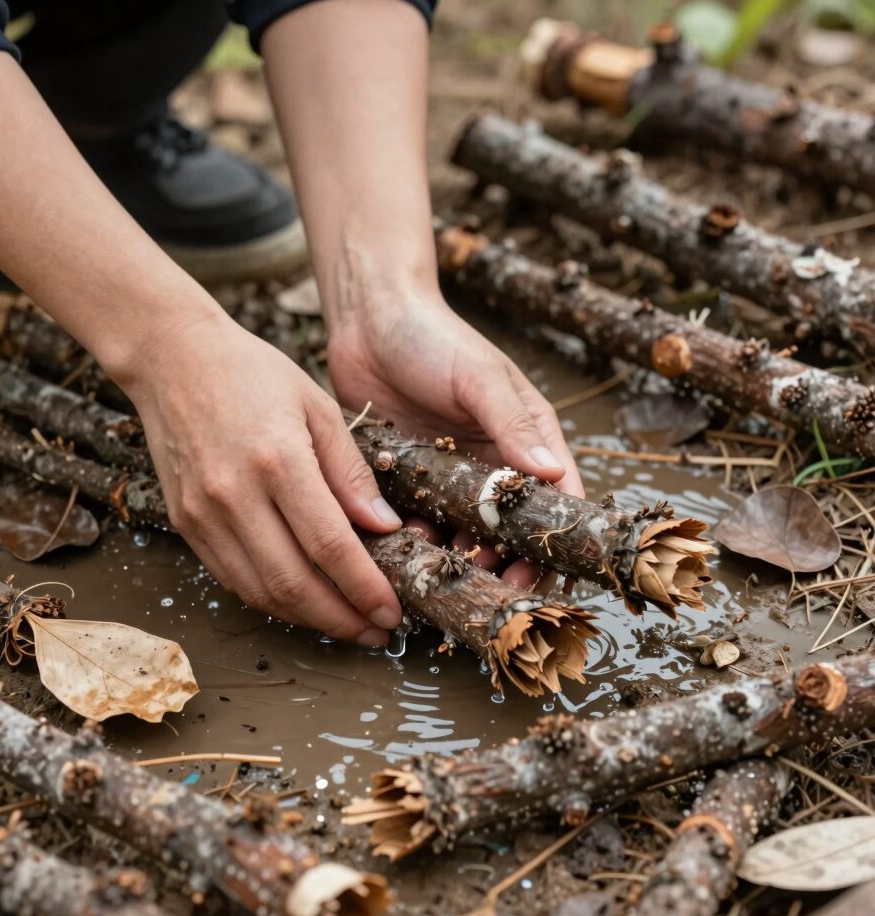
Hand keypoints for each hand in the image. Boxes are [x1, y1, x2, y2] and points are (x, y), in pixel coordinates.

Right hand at [121, 311, 404, 644]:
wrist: (171, 358)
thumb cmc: (252, 373)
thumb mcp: (318, 407)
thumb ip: (351, 473)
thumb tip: (384, 527)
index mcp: (277, 460)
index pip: (329, 545)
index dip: (364, 588)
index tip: (391, 611)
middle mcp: (234, 495)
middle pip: (294, 583)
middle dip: (342, 619)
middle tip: (376, 631)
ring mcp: (203, 514)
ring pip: (261, 592)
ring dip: (308, 619)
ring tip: (346, 624)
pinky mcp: (184, 523)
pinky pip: (233, 579)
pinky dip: (271, 600)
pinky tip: (303, 601)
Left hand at [327, 291, 582, 586]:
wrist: (368, 320)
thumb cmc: (433, 337)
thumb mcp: (478, 376)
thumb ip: (512, 422)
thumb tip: (553, 472)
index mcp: (525, 439)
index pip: (554, 501)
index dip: (549, 544)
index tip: (535, 581)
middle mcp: (491, 463)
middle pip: (508, 531)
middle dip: (499, 563)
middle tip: (479, 588)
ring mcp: (449, 474)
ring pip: (461, 534)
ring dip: (454, 558)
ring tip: (437, 571)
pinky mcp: (408, 478)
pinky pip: (416, 521)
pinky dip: (413, 540)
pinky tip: (400, 550)